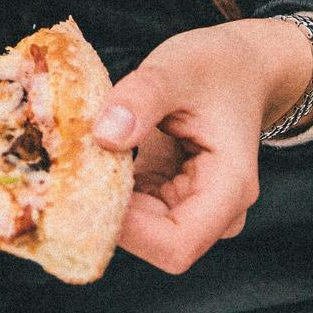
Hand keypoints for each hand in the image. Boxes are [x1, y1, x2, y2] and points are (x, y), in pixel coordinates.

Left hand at [90, 18, 312, 273]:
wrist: (239, 67)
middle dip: (109, 213)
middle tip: (73, 166)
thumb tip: (105, 135)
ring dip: (105, 201)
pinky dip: (108, 189)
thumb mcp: (176, 69)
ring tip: (82, 154)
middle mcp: (216, 211)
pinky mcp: (170, 199)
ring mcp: (193, 209)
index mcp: (228, 188)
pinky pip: (133, 211)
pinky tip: (94, 155)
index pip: (176, 244)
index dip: (128, 231)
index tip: (89, 185)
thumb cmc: (216, 67)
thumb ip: (141, 98)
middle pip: (153, 244)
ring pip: (138, 232)